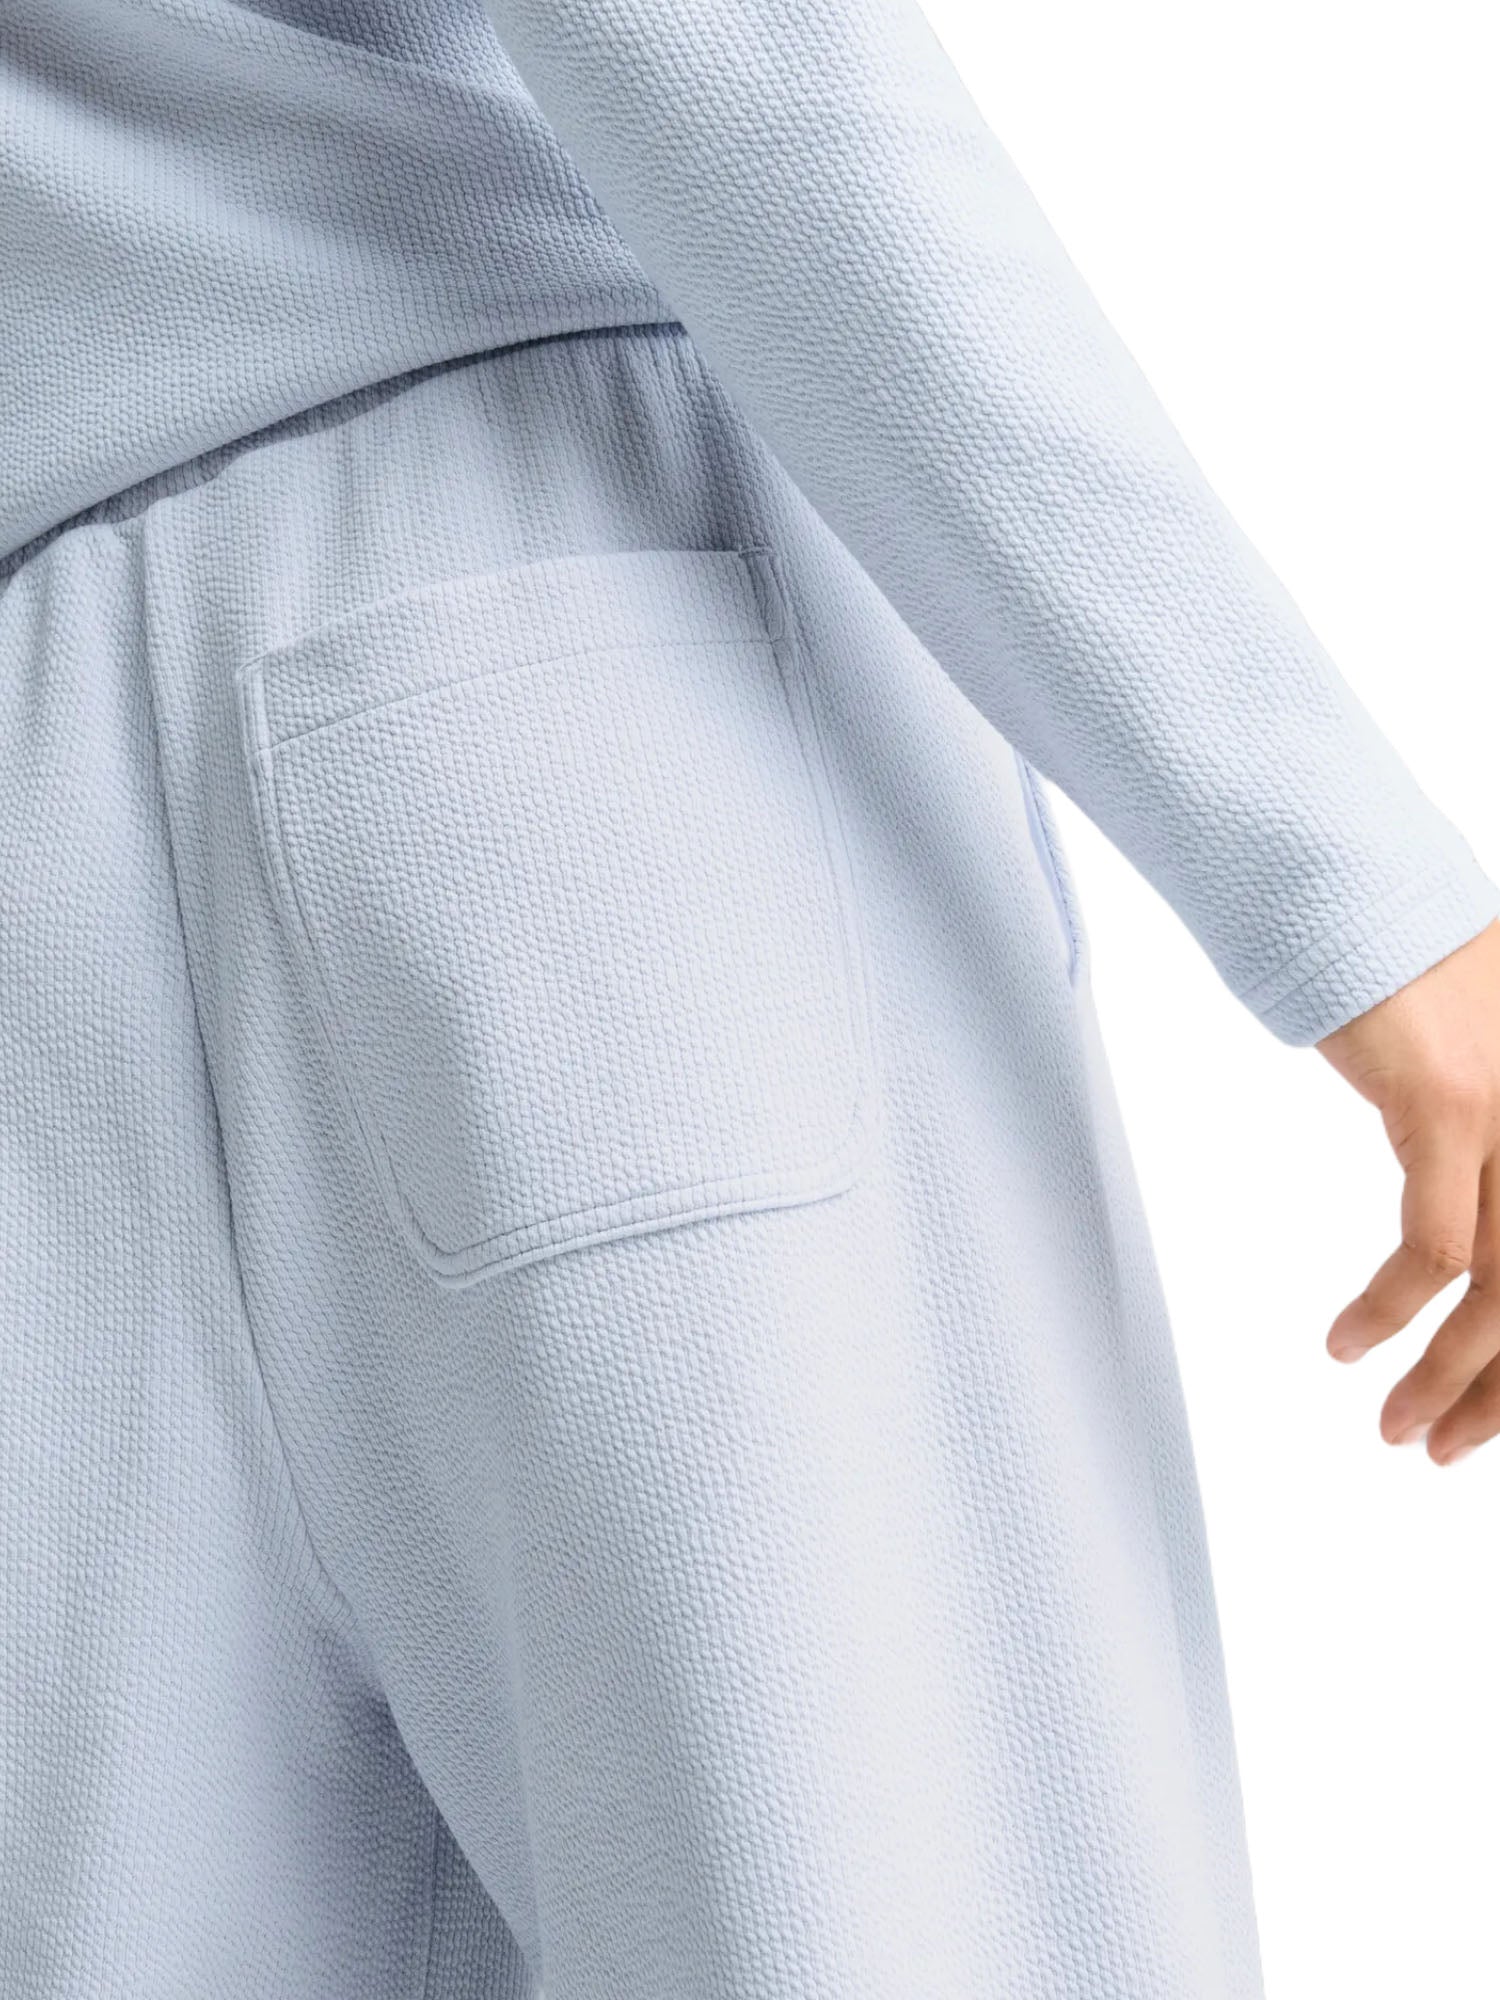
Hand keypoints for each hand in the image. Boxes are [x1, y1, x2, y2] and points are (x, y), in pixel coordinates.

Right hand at [1317, 917, 1499, 1464]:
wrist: (1355, 892)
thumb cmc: (1410, 980)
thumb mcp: (1477, 1081)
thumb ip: (1488, 1162)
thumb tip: (1472, 1262)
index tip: (1484, 1419)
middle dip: (1498, 1394)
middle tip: (1440, 1448)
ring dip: (1446, 1375)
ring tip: (1395, 1425)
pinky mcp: (1456, 1106)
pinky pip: (1430, 1246)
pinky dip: (1390, 1310)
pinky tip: (1348, 1343)